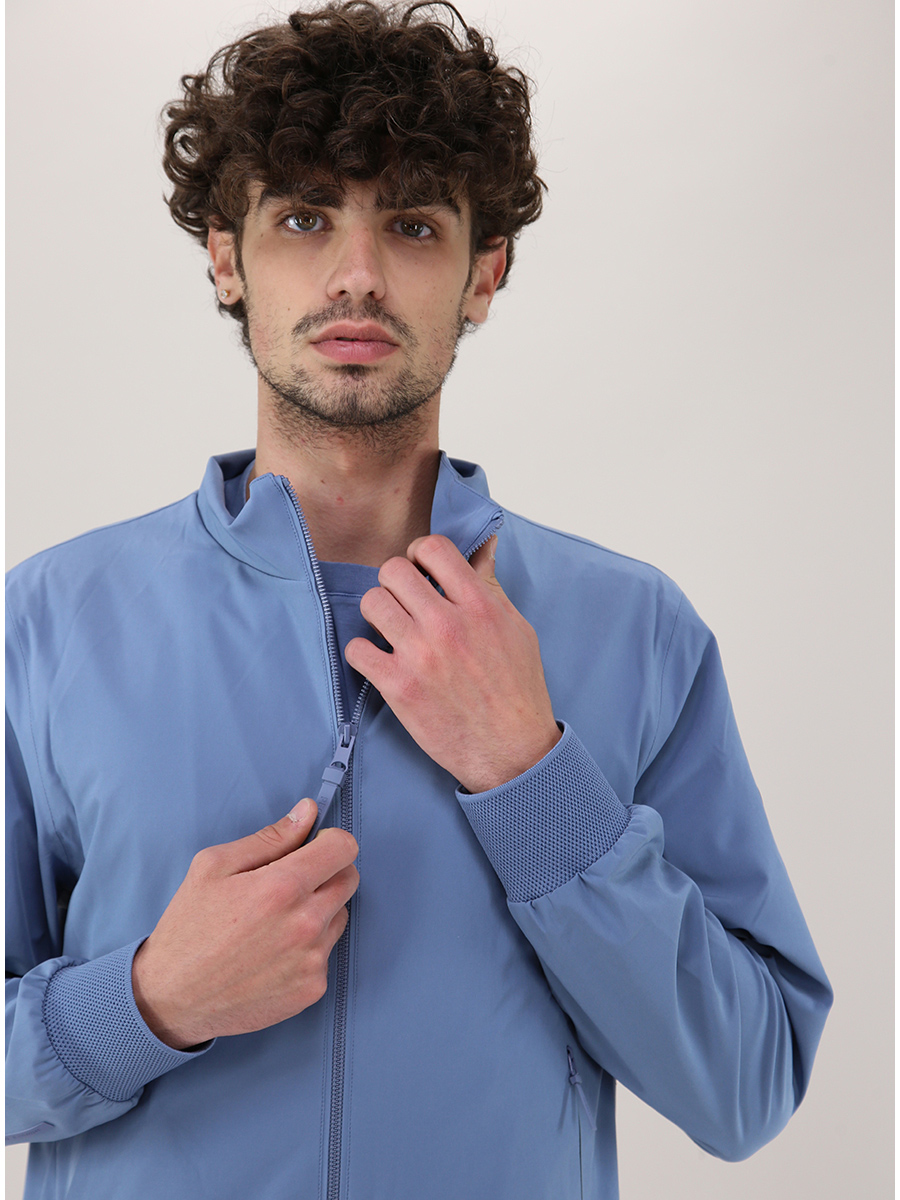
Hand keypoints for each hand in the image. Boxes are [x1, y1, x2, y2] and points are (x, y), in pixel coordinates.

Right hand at [131, 800, 358, 1049]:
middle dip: (327, 872)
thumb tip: (308, 812)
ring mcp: (312, 960)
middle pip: (349, 879)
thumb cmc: (189, 927)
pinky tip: (274, 952)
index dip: (329, 842)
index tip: (311, 848)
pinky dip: (309, 947)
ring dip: (319, 910)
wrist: (172, 998)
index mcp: (283, 887)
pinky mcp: (313, 988)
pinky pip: (327, 952)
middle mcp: (306, 924)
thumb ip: (270, 837)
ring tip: (275, 922)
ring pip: (340, 915)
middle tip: (290, 884)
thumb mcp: (214, 867)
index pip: (344, 848)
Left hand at [345, 534, 560, 792]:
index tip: (421, 571)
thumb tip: (483, 544)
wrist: (513, 752)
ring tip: (391, 630)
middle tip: (403, 602)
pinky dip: (363, 654)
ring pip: (371, 603)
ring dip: (378, 614)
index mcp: (479, 604)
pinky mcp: (398, 687)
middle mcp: (447, 624)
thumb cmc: (518, 690)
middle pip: (393, 570)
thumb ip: (491, 585)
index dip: (421, 554)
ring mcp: (420, 655)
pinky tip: (379, 661)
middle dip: (396, 583)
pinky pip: (356, 649)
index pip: (433, 548)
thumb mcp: (516, 628)